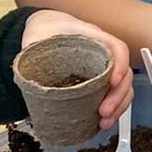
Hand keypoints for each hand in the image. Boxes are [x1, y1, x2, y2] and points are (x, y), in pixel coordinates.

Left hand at [22, 9, 133, 130]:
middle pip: (124, 73)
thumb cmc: (44, 31)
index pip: (117, 48)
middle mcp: (104, 53)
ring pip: (123, 87)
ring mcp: (104, 68)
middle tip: (104, 111)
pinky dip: (114, 110)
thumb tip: (26, 76)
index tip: (114, 81)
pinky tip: (103, 121)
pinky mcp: (99, 81)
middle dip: (118, 95)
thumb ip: (32, 52)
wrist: (46, 30)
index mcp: (92, 38)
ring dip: (119, 106)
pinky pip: (114, 95)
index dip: (120, 64)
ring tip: (105, 122)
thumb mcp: (36, 36)